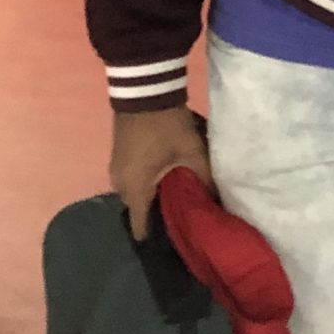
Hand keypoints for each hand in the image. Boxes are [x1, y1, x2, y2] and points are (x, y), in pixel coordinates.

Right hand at [109, 106, 211, 241]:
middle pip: (139, 210)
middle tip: (182, 216)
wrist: (145, 91)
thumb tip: (218, 200)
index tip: (175, 241)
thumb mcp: (192, 152)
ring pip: (134, 194)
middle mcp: (119, 185)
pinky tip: (164, 179)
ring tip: (177, 197)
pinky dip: (145, 183)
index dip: (158, 236)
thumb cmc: (167, 126)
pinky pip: (131, 180)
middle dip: (158, 215)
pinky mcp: (118, 157)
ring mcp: (115, 170)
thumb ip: (206, 178)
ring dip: (152, 196)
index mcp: (134, 189)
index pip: (140, 226)